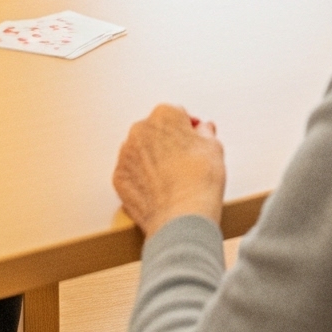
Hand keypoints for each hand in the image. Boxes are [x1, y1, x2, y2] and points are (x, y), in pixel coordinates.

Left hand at [113, 103, 226, 235]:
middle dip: (167, 142)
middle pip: (155, 131)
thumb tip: (203, 131)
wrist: (181, 216)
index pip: (177, 114)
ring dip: (152, 159)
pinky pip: (131, 172)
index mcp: (164, 115)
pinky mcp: (118, 179)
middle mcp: (139, 131)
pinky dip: (142, 178)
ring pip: (141, 151)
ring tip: (171, 177)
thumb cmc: (199, 180)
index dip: (188, 129)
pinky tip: (159, 189)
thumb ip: (205, 132)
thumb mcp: (214, 146)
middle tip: (184, 160)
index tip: (195, 140)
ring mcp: (125, 155)